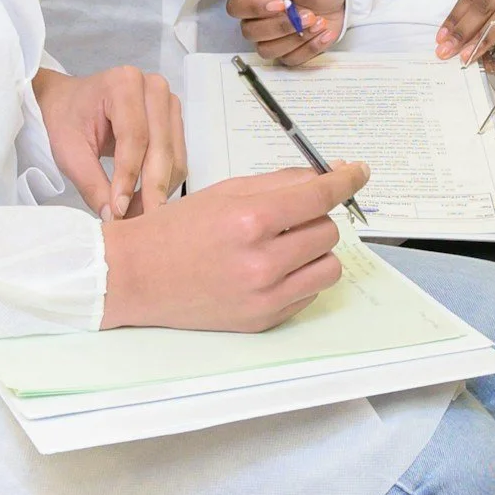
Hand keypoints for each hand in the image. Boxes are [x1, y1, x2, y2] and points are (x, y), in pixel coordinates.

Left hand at [33, 64, 183, 220]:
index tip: (119, 209)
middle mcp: (154, 88)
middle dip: (150, 189)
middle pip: (161, 147)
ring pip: (174, 157)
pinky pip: (177, 159)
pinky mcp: (174, 121)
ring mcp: (168, 104)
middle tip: (137, 222)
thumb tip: (113, 217)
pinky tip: (144, 199)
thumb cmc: (67, 119)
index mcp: (124, 84)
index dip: (128, 177)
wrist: (70, 102)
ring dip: (159, 190)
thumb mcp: (68, 150)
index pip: (134, 137)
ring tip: (136, 214)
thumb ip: (91, 182)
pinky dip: (163, 183)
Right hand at [100, 165, 366, 330]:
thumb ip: (279, 183)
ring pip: (328, 266)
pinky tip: (270, 269)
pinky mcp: (264, 321)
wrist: (136, 277)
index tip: (359, 173)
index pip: (319, 196)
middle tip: (288, 216)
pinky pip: (309, 293)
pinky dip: (300, 277)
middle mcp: (262, 261)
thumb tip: (324, 176)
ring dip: (315, 250)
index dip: (346, 181)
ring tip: (284, 245)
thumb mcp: (225, 191)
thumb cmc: (176, 230)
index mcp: (250, 219)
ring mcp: (265, 296)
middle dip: (315, 217)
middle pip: (327, 230)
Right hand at [227, 0, 347, 65]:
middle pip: (250, 32)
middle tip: (308, 15)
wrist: (337, 2)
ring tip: (318, 22)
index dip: (254, 8)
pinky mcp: (288, 52)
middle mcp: (259, 18)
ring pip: (268, 50)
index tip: (280, 4)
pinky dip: (310, 47)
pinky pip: (291, 59)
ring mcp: (272, 38)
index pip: (237, 5)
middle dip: (280, 26)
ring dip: (296, 38)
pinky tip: (324, 32)